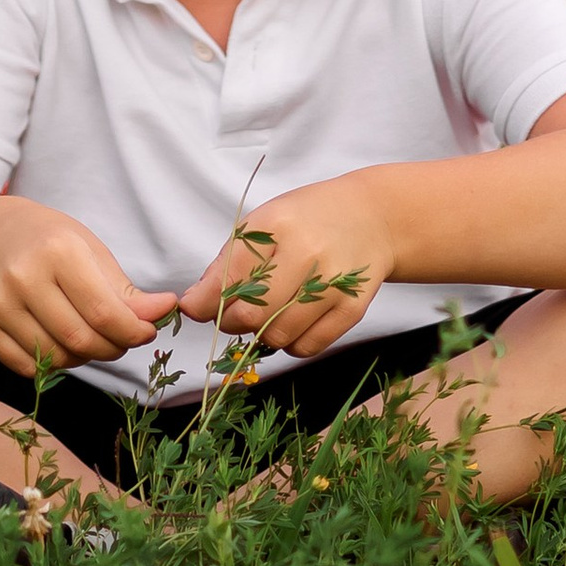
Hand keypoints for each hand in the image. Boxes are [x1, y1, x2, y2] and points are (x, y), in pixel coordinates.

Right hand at [0, 198, 178, 374]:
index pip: (103, 312)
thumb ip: (126, 291)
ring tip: (90, 337)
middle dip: (112, 348)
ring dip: (84, 358)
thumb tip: (166, 312)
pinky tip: (59, 341)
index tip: (147, 333)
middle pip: (80, 340)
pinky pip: (28, 368)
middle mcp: (23, 276)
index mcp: (58, 249)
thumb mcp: (91, 252)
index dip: (133, 332)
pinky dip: (53, 364)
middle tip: (121, 339)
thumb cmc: (51, 243)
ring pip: (56, 358)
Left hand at [178, 174, 394, 360]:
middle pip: (252, 317)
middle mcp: (307, 254)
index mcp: (277, 226)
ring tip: (267, 312)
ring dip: (262, 335)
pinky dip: (291, 343)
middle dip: (231, 322)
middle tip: (233, 313)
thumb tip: (193, 304)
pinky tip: (293, 320)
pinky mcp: (352, 309)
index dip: (205, 303)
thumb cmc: (308, 219)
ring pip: (278, 337)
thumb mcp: (264, 222)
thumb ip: (228, 262)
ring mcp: (333, 284)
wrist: (372, 217)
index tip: (196, 308)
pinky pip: (307, 347)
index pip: (229, 279)